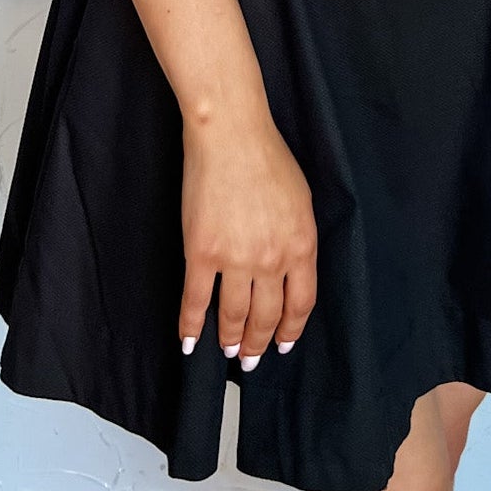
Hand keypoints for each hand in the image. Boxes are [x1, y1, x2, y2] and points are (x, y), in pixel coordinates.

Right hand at [179, 111, 317, 365]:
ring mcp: (235, 259)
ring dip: (230, 338)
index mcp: (302, 245)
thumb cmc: (268, 156)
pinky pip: (195, 300)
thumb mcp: (301, 200)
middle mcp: (272, 259)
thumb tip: (290, 269)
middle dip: (258, 342)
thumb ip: (298, 238)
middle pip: (267, 316)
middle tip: (251, 358)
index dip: (290, 330)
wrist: (229, 133)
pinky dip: (190, 325)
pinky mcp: (201, 252)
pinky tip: (188, 341)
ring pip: (233, 315)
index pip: (300, 304)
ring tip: (227, 350)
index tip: (283, 344)